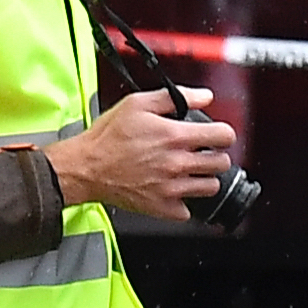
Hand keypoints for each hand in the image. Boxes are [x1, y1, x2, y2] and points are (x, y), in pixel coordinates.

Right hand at [54, 86, 234, 221]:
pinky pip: (187, 211)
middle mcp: (176, 163)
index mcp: (174, 137)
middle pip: (222, 163)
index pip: (224, 136)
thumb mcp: (138, 104)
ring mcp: (170, 188)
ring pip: (210, 187)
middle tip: (201, 153)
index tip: (216, 135)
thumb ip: (176, 97)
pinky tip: (173, 189)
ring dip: (203, 178)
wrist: (84, 167)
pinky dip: (183, 202)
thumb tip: (204, 96)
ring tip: (188, 171)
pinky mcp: (161, 207)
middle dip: (215, 155)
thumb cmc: (107, 137)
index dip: (223, 133)